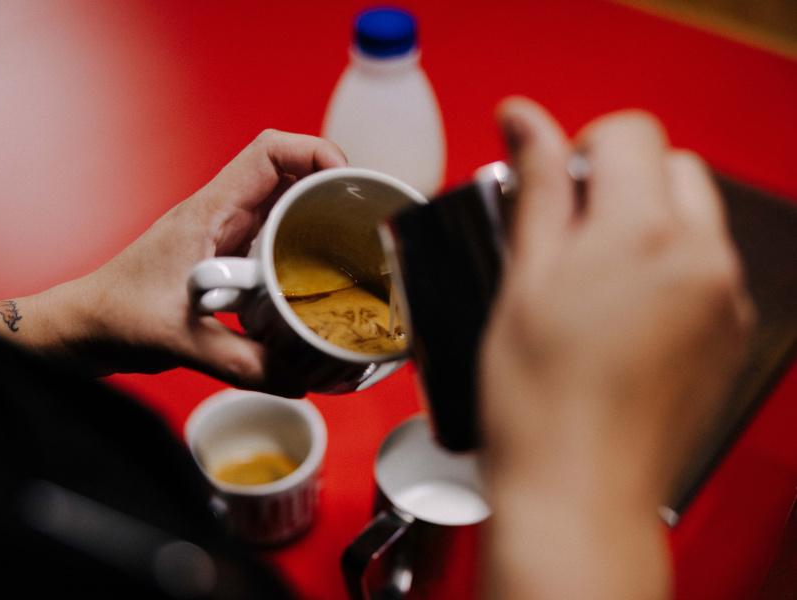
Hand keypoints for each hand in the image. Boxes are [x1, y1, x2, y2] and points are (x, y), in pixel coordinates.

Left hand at [0, 130, 346, 395]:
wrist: (85, 328)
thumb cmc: (116, 316)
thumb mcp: (182, 341)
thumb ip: (244, 363)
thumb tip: (303, 380)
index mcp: (210, 213)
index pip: (269, 153)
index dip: (314, 152)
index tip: (346, 180)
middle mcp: (222, 216)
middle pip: (289, 175)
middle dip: (331, 188)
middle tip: (363, 219)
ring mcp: (225, 237)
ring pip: (285, 207)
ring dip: (319, 218)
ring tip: (352, 246)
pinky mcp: (227, 261)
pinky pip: (275, 240)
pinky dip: (303, 250)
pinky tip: (318, 282)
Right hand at [478, 98, 754, 599]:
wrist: (579, 494)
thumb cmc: (539, 401)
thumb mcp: (523, 279)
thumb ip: (537, 187)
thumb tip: (525, 121)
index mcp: (645, 232)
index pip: (632, 132)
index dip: (583, 148)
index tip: (554, 185)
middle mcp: (702, 257)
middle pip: (674, 169)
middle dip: (621, 183)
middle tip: (568, 235)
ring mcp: (725, 299)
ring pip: (696, 219)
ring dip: (648, 226)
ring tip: (592, 284)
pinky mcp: (730, 337)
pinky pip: (709, 270)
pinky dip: (671, 271)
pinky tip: (621, 318)